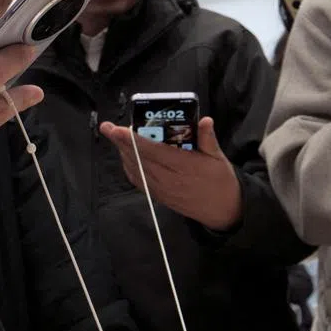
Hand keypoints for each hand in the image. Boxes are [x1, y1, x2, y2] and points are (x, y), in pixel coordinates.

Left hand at [99, 116, 241, 229]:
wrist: (223, 210)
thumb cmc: (221, 180)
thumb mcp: (218, 157)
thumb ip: (208, 139)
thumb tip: (205, 120)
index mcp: (185, 167)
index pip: (154, 151)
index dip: (134, 140)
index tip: (118, 129)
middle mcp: (170, 180)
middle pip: (139, 159)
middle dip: (121, 143)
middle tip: (108, 128)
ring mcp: (163, 190)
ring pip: (136, 170)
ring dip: (123, 153)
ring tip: (115, 137)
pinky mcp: (159, 196)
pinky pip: (139, 181)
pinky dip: (129, 167)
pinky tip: (125, 155)